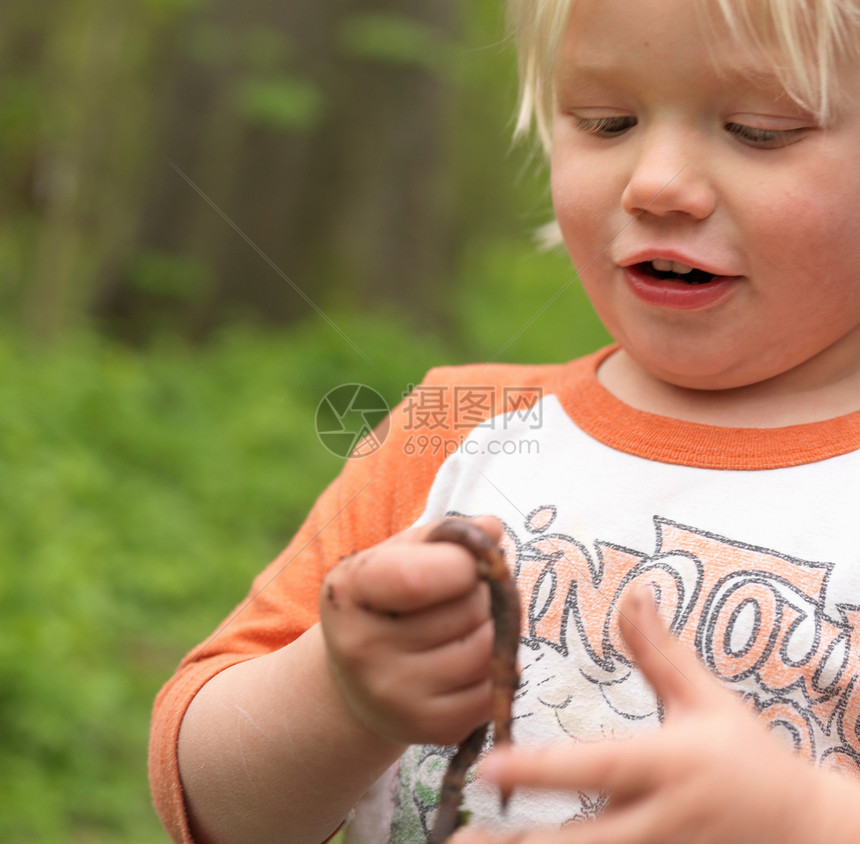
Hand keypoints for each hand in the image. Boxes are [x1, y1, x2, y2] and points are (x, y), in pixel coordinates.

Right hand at [319, 517, 500, 746]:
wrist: (358, 679)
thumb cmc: (388, 601)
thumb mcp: (400, 554)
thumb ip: (446, 536)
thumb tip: (492, 529)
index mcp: (349, 591)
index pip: (418, 579)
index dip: (462, 563)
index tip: (464, 562)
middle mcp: (363, 649)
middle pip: (469, 609)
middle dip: (481, 593)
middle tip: (463, 595)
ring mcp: (394, 694)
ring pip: (489, 649)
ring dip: (495, 629)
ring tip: (469, 624)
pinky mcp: (428, 729)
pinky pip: (494, 690)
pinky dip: (497, 669)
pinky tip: (469, 659)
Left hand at [454, 589, 854, 843]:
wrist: (804, 831)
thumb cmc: (748, 757)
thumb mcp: (706, 700)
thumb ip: (660, 653)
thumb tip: (633, 593)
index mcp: (667, 766)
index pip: (594, 768)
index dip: (540, 769)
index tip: (487, 765)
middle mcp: (659, 820)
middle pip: (581, 842)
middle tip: (459, 842)